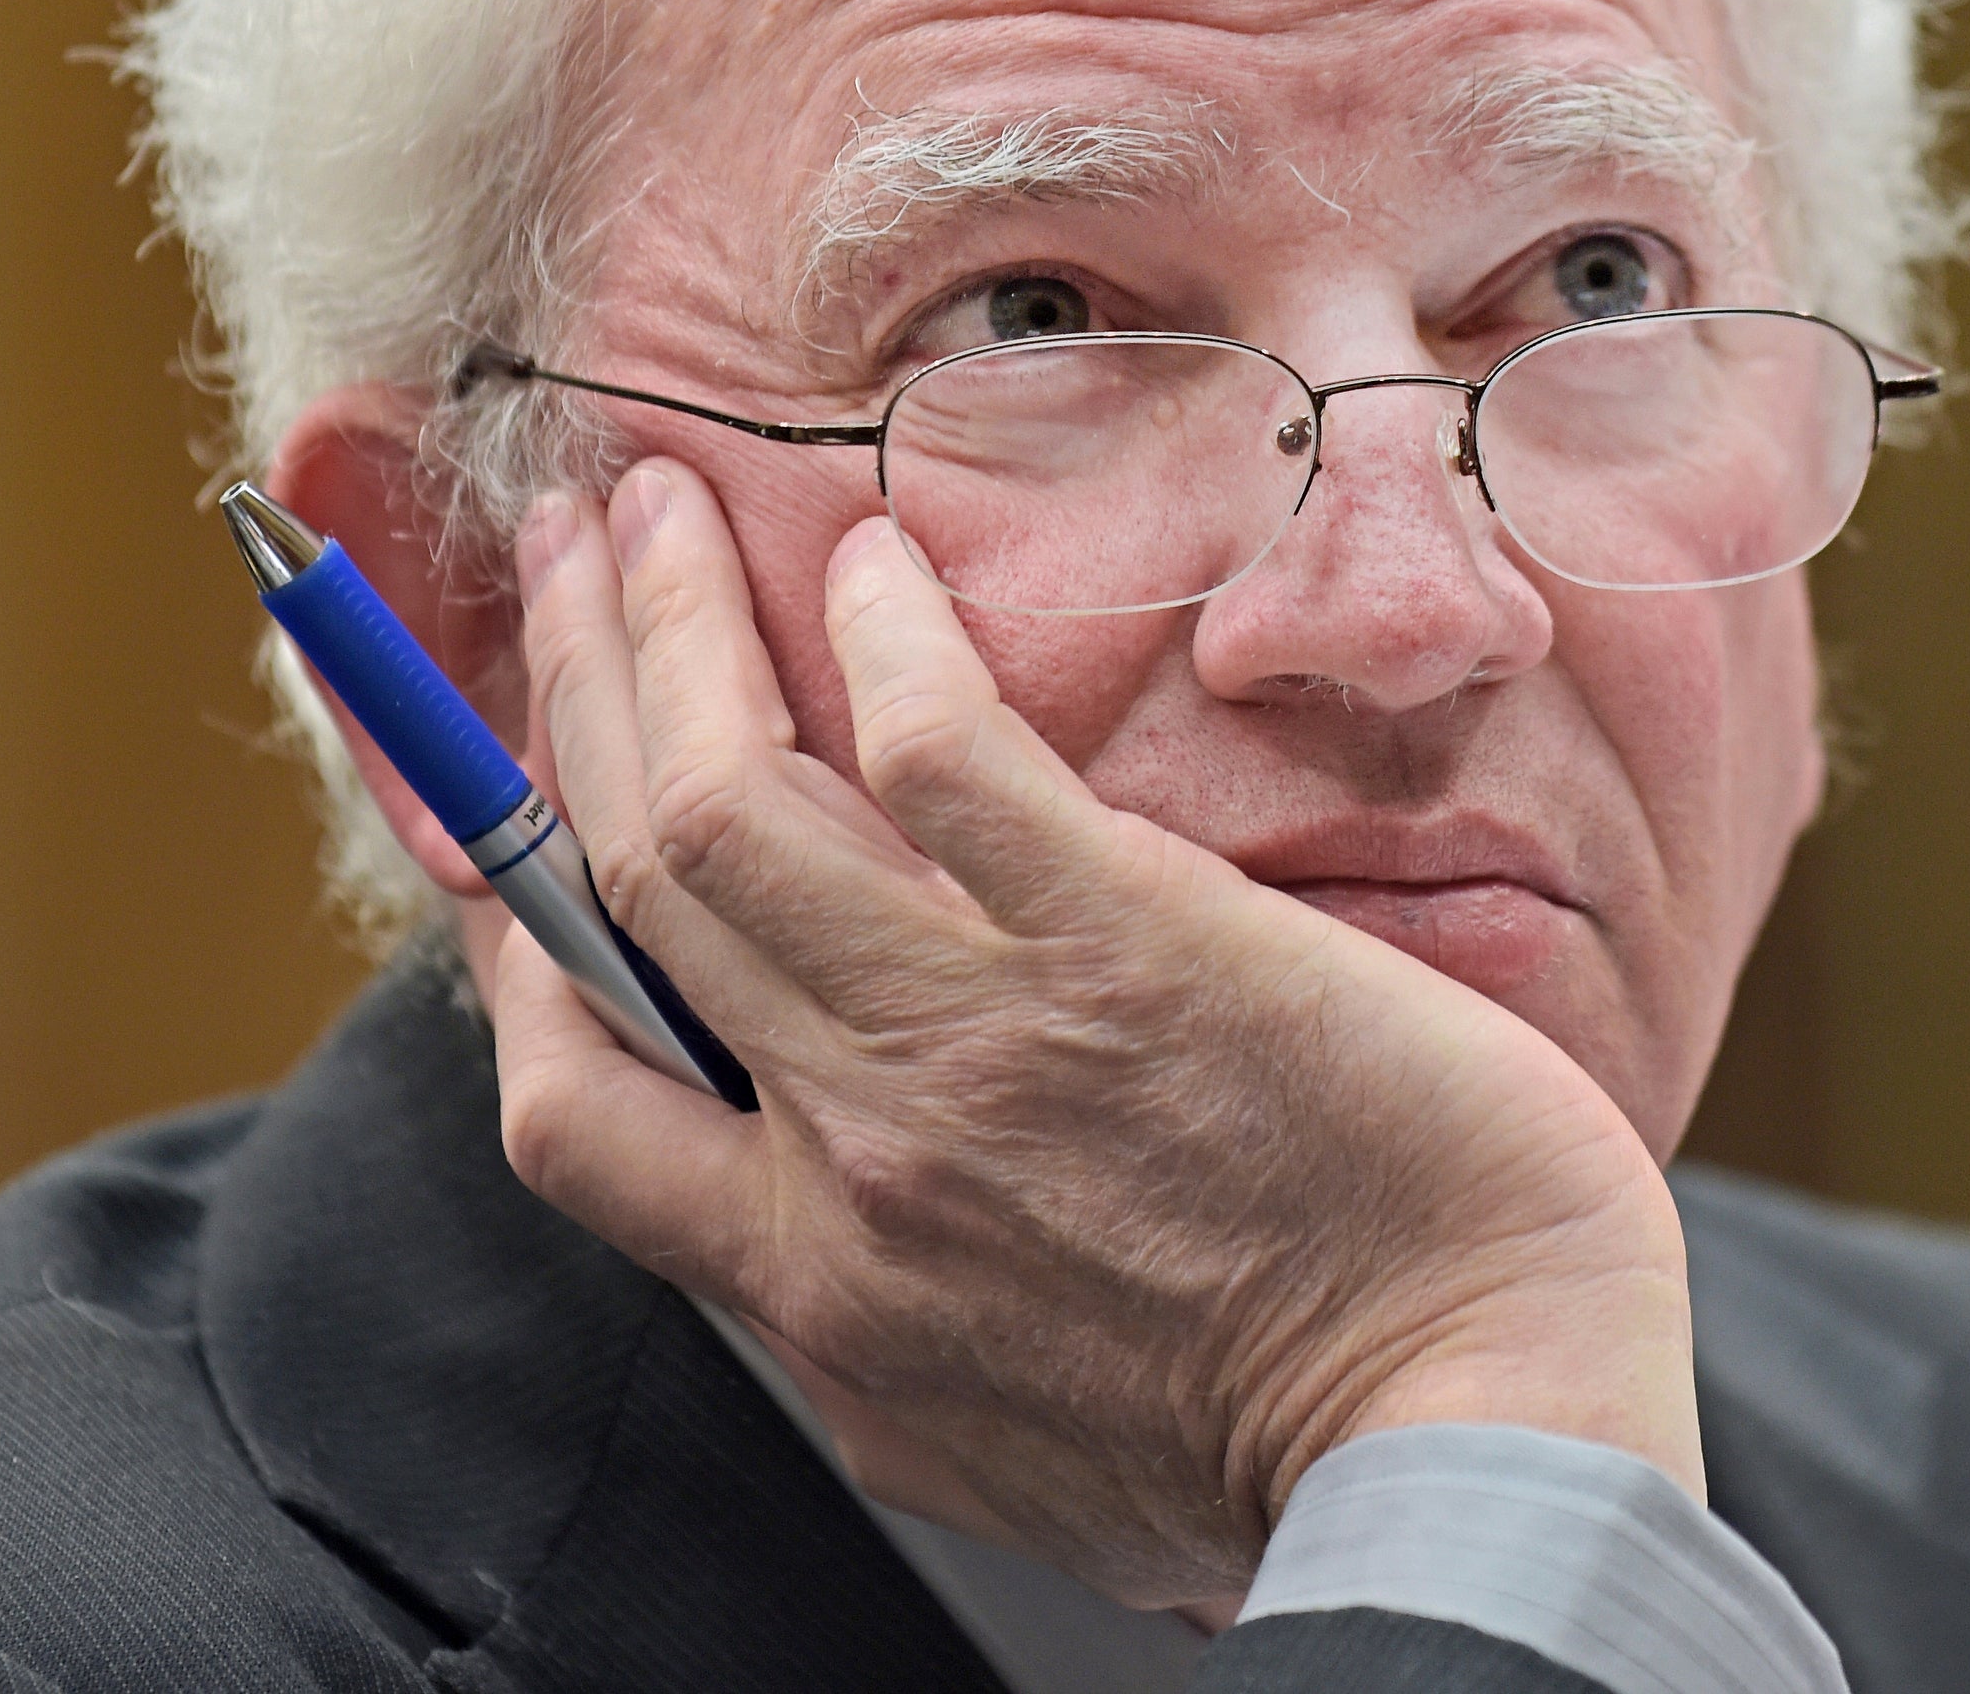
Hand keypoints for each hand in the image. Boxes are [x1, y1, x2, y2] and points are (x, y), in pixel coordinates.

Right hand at [481, 455, 1699, 1607]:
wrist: (1472, 1453)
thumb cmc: (1274, 1465)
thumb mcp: (996, 1449)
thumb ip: (880, 1330)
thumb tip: (823, 1242)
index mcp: (808, 1286)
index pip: (570, 1087)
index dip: (502, 923)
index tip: (496, 802)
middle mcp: (845, 1157)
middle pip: (624, 883)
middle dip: (561, 694)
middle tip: (562, 556)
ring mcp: (975, 1043)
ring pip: (726, 799)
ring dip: (662, 628)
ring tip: (653, 504)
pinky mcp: (1131, 944)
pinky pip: (946, 757)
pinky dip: (882, 642)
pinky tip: (877, 564)